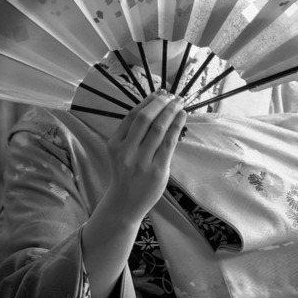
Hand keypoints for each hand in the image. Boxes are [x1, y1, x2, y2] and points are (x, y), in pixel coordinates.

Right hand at [105, 91, 186, 221]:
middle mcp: (126, 151)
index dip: (148, 101)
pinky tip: (182, 117)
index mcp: (115, 143)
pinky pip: (169, 143)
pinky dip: (177, 127)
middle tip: (172, 95)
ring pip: (159, 128)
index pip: (133, 115)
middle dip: (161, 103)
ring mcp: (142, 162)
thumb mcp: (121, 152)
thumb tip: (155, 107)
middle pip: (145, 119)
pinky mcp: (157, 170)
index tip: (160, 92)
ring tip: (179, 103)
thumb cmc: (125, 174)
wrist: (124, 204)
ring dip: (171, 112)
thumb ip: (132, 133)